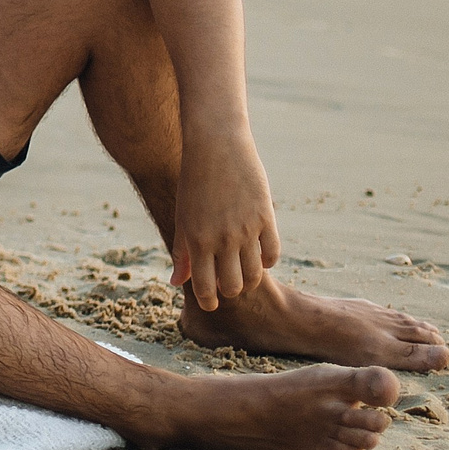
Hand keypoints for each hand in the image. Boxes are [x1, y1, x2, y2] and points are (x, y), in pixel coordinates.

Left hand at [166, 130, 279, 310]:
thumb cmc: (194, 182)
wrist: (216, 146)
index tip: (211, 303)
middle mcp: (222, 239)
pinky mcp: (266, 217)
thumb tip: (176, 282)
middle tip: (227, 286)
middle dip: (229, 291)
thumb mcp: (182, 217)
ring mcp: (246, 229)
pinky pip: (272, 254)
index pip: (205, 287)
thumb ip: (182, 252)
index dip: (209, 301)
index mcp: (197, 241)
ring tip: (243, 274)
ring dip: (249, 280)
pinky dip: (267, 262)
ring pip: (254, 275)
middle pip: (233, 286)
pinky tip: (259, 257)